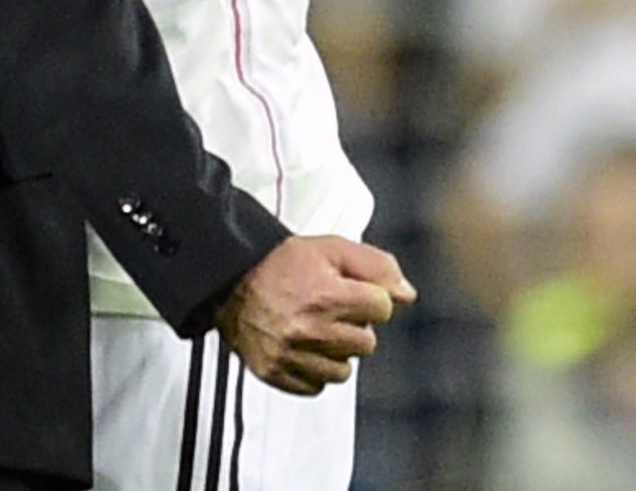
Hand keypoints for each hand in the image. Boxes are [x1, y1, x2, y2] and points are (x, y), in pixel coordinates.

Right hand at [216, 235, 415, 396]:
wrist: (229, 278)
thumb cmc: (279, 263)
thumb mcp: (331, 249)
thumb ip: (376, 266)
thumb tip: (406, 294)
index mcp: (327, 295)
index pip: (382, 309)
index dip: (370, 297)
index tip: (351, 292)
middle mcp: (310, 329)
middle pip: (367, 343)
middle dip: (355, 325)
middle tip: (329, 308)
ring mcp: (292, 355)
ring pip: (344, 370)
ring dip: (337, 351)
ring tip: (316, 328)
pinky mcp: (277, 373)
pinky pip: (317, 386)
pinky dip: (314, 369)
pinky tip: (303, 347)